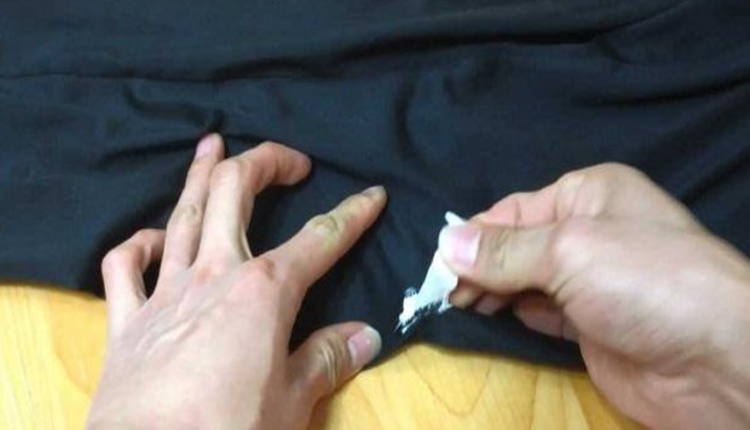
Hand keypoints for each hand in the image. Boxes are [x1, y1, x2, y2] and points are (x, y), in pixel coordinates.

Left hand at [86, 134, 385, 429]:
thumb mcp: (293, 402)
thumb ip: (327, 360)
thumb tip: (366, 335)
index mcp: (265, 291)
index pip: (320, 239)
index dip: (352, 214)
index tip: (372, 194)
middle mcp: (214, 275)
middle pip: (235, 194)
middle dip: (266, 163)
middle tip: (291, 160)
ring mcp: (165, 292)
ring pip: (182, 214)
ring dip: (199, 175)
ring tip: (212, 144)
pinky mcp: (127, 320)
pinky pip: (124, 266)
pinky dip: (138, 244)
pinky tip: (153, 236)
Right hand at [438, 164, 749, 429]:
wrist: (717, 361)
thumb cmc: (643, 282)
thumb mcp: (568, 251)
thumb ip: (504, 251)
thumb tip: (446, 244)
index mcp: (589, 195)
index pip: (514, 210)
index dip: (473, 235)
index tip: (437, 264)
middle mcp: (589, 233)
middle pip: (515, 245)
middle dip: (477, 265)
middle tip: (443, 291)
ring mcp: (591, 283)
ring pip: (523, 281)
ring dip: (489, 291)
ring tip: (455, 304)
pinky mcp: (591, 327)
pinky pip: (539, 314)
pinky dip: (511, 315)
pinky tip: (485, 317)